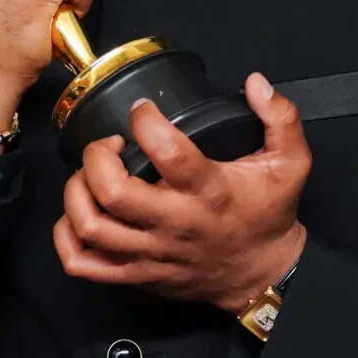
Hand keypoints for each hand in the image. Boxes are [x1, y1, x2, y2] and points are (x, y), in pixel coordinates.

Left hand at [53, 73, 310, 313]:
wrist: (262, 275)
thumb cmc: (269, 216)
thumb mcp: (291, 164)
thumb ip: (280, 118)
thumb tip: (256, 82)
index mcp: (210, 192)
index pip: (167, 152)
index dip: (145, 121)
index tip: (143, 110)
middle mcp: (175, 223)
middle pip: (113, 193)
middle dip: (96, 157)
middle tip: (108, 145)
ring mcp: (152, 253)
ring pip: (91, 227)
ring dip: (77, 192)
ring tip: (90, 175)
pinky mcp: (137, 275)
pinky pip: (84, 264)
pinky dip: (66, 238)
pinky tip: (78, 214)